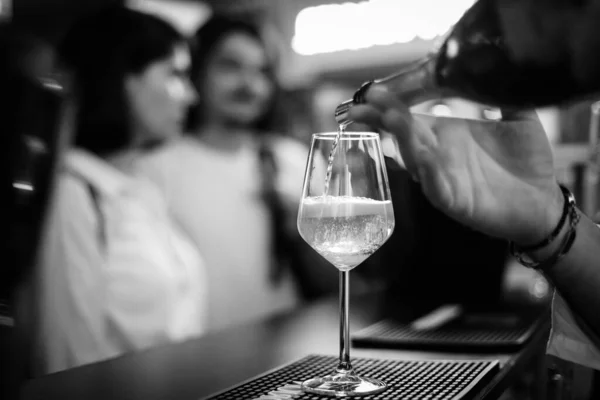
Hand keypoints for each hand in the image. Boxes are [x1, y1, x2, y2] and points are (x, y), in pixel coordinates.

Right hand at [349, 87, 563, 245]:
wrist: (542, 204)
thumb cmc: (526, 163)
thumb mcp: (519, 120)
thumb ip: (504, 95)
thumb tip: (495, 65)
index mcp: (446, 134)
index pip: (409, 116)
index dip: (388, 105)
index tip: (371, 92)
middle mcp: (437, 155)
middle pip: (403, 134)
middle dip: (384, 118)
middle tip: (366, 104)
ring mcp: (443, 178)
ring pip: (415, 157)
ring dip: (403, 139)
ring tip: (393, 119)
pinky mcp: (454, 201)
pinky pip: (436, 186)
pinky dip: (428, 172)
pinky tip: (423, 158)